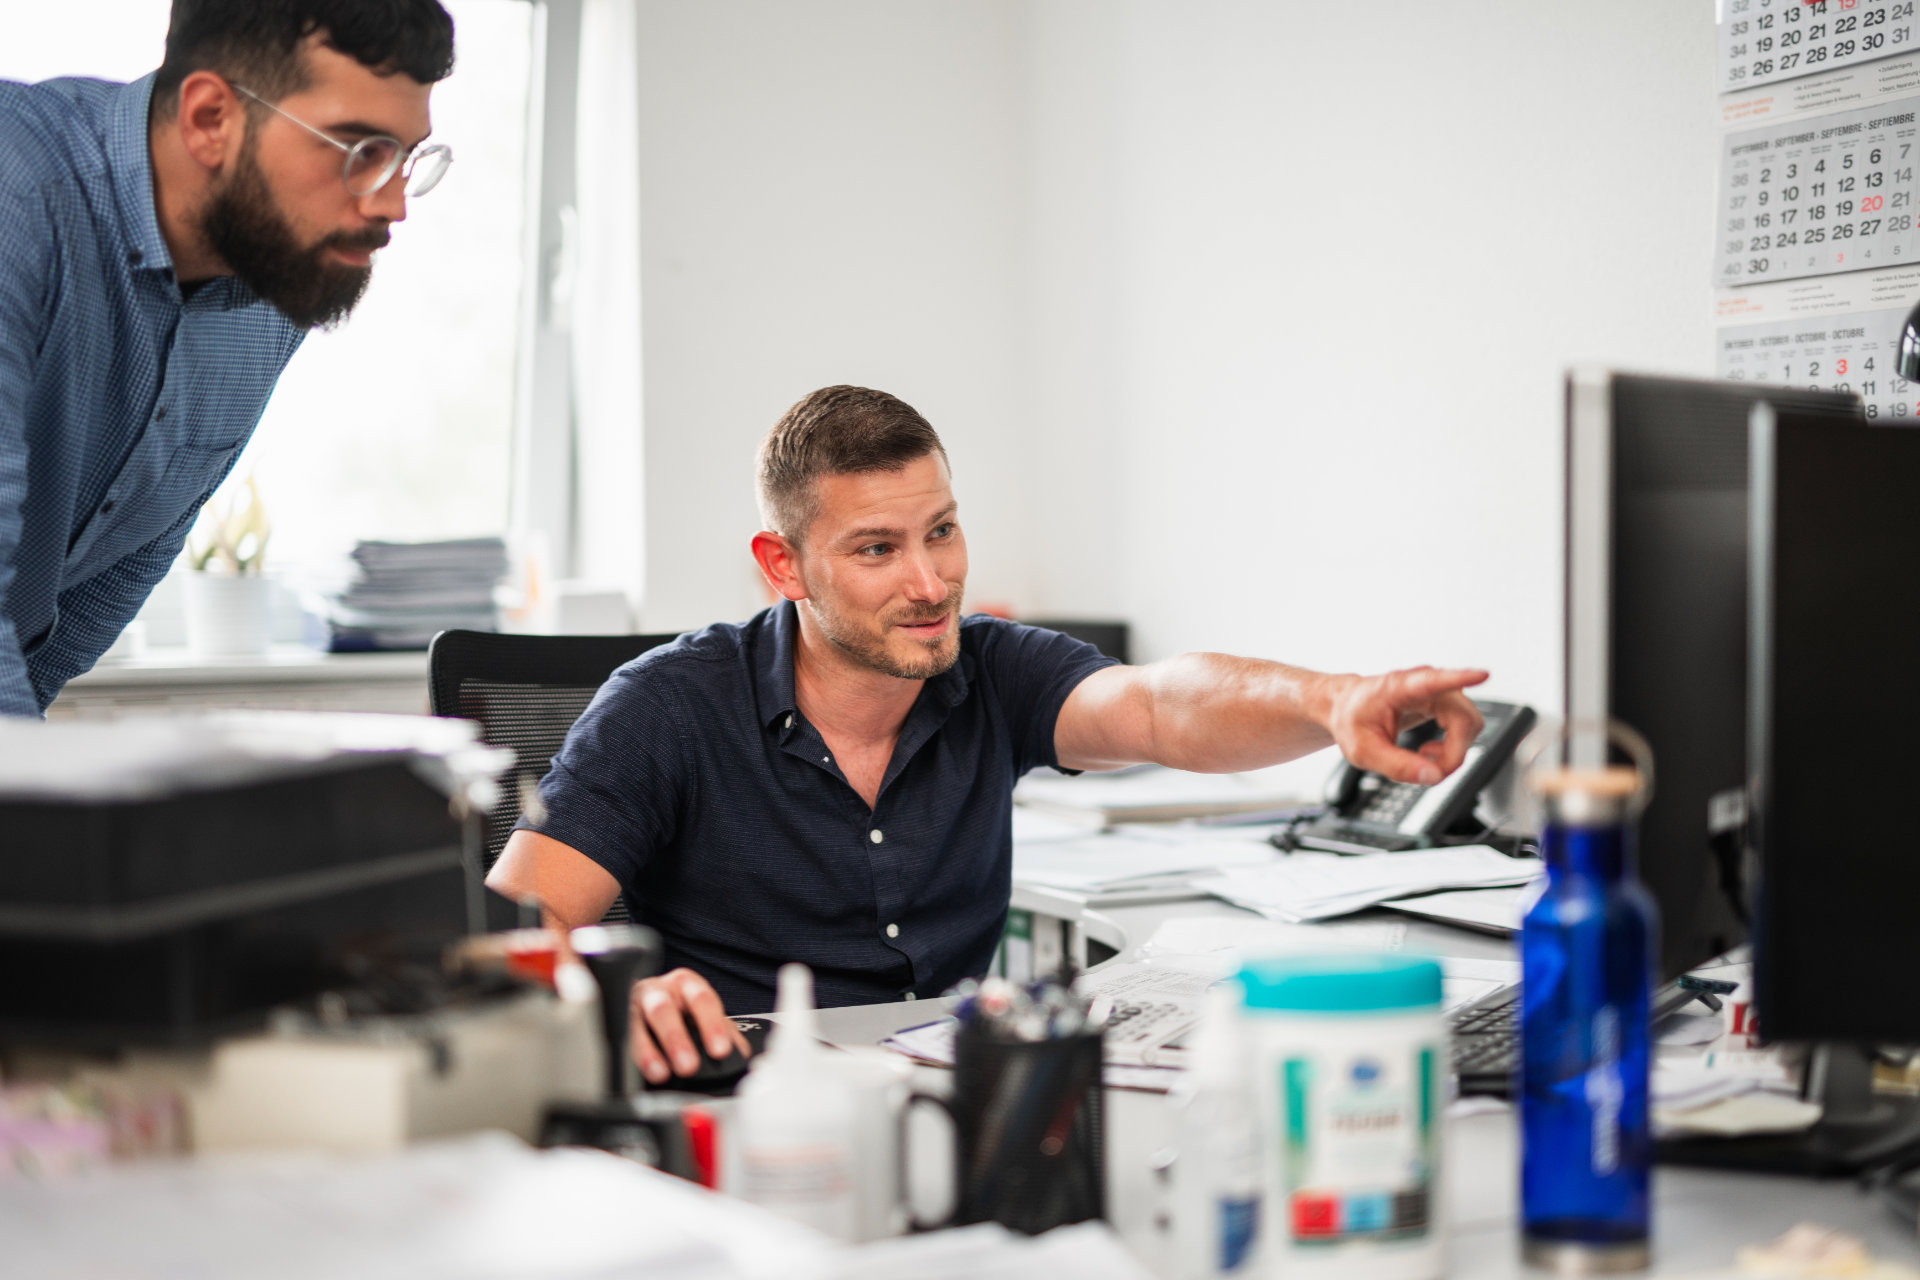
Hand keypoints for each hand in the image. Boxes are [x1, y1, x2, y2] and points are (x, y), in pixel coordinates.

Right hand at [628, 967, 748, 1083]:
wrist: (644, 999)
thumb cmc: (678, 1008)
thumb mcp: (702, 1013)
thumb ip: (721, 1031)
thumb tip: (741, 1056)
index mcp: (686, 985)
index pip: (702, 1000)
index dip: (712, 1025)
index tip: (720, 1051)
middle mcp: (658, 990)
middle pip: (665, 1010)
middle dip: (676, 1039)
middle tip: (688, 1066)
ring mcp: (633, 1005)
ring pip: (636, 1022)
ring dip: (649, 1051)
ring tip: (660, 1074)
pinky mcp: (616, 1020)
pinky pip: (619, 1037)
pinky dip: (630, 1055)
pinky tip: (635, 1072)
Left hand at [1322, 666, 1488, 785]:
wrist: (1346, 707)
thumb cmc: (1352, 720)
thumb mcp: (1363, 751)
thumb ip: (1397, 765)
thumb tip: (1433, 776)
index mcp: (1400, 687)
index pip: (1434, 680)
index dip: (1461, 678)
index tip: (1483, 674)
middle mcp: (1426, 684)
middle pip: (1465, 719)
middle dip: (1453, 753)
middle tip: (1428, 770)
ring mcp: (1439, 692)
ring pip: (1470, 725)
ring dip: (1453, 752)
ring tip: (1423, 757)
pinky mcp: (1444, 703)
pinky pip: (1464, 728)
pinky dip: (1452, 748)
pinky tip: (1428, 751)